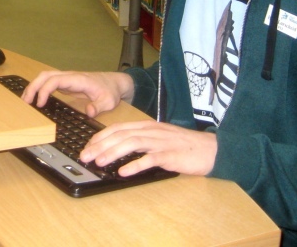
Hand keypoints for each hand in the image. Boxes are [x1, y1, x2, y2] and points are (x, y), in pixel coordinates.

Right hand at [22, 70, 134, 117]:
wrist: (114, 83)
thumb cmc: (110, 91)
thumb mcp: (108, 101)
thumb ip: (99, 107)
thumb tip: (88, 112)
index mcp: (78, 79)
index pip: (55, 80)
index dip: (44, 90)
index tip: (39, 104)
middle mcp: (70, 76)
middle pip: (46, 75)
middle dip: (33, 86)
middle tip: (25, 102)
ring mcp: (67, 79)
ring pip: (45, 77)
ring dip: (33, 86)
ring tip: (25, 100)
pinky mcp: (66, 83)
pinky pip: (48, 82)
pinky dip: (39, 88)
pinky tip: (34, 98)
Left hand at [80, 120, 217, 176]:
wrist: (211, 149)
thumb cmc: (183, 146)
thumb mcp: (158, 139)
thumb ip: (141, 141)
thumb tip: (117, 150)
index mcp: (147, 126)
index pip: (118, 128)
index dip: (100, 136)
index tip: (87, 146)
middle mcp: (151, 131)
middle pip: (120, 135)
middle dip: (100, 145)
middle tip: (85, 156)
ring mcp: (161, 142)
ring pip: (132, 143)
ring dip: (112, 152)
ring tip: (99, 162)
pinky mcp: (170, 155)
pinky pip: (150, 159)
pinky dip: (135, 164)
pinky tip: (123, 171)